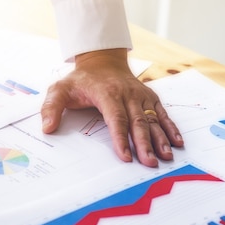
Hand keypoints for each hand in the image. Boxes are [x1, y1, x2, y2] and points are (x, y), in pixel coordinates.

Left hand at [40, 48, 182, 166]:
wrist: (102, 61)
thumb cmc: (80, 80)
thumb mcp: (60, 89)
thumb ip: (51, 107)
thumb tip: (47, 127)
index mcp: (106, 93)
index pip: (116, 118)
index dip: (120, 138)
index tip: (125, 157)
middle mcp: (127, 94)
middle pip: (138, 122)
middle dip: (144, 144)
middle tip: (150, 163)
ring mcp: (140, 96)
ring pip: (153, 119)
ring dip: (161, 139)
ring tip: (166, 157)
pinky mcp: (150, 98)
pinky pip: (162, 114)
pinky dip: (171, 128)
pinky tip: (177, 143)